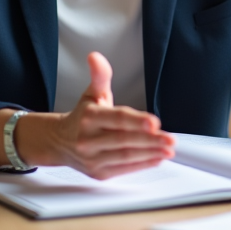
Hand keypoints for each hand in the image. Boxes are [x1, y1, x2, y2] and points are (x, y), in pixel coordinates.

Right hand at [16, 52, 175, 179]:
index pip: (117, 118)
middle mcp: (88, 139)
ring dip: (150, 154)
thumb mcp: (92, 93)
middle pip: (124, 140)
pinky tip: (157, 159)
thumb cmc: (82, 117)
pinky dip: (143, 165)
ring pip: (125, 157)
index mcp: (89, 117)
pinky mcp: (98, 173)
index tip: (154, 122)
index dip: (137, 121)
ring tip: (168, 149)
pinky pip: (123, 169)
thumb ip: (100, 76)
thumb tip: (95, 57)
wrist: (60, 142)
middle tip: (169, 139)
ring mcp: (92, 158)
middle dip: (150, 140)